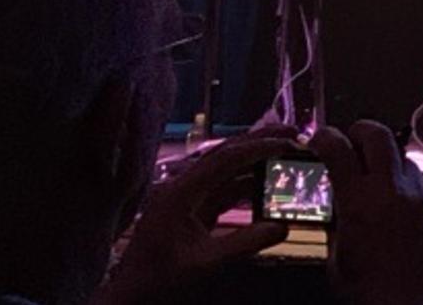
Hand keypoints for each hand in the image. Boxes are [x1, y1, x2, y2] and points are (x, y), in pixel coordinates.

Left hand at [95, 133, 297, 304]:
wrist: (130, 298)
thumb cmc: (158, 282)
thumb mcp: (204, 264)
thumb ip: (244, 244)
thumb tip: (283, 227)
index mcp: (180, 192)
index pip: (225, 158)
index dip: (259, 147)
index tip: (289, 142)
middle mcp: (182, 188)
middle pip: (225, 154)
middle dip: (258, 142)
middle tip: (292, 133)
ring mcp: (186, 200)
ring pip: (226, 171)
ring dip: (255, 163)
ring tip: (286, 156)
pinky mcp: (191, 213)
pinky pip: (223, 191)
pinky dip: (247, 186)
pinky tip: (267, 187)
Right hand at [307, 121, 422, 304]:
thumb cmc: (370, 293)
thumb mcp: (338, 258)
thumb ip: (337, 220)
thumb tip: (337, 195)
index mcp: (359, 203)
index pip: (338, 149)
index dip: (325, 137)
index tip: (320, 138)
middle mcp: (393, 190)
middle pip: (378, 135)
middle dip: (361, 131)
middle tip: (354, 141)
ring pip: (404, 159)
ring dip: (390, 167)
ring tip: (383, 190)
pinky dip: (414, 186)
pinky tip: (408, 206)